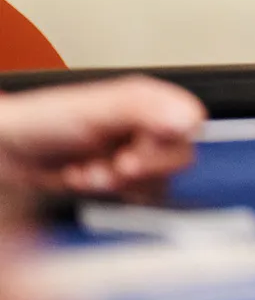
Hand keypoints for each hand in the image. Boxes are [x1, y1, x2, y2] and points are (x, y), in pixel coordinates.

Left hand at [0, 77, 205, 197]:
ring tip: (89, 172)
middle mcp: (146, 126)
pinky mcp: (120, 179)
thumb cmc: (40, 122)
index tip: (134, 154)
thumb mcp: (95, 107)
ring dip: (121, 184)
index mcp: (149, 102)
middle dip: (141, 169)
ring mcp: (134, 153)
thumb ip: (145, 107)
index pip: (189, 126)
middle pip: (178, 157)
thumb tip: (191, 117)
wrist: (5, 152)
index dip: (165, 146)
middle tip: (112, 166)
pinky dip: (111, 196)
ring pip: (160, 180)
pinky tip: (86, 180)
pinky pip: (140, 197)